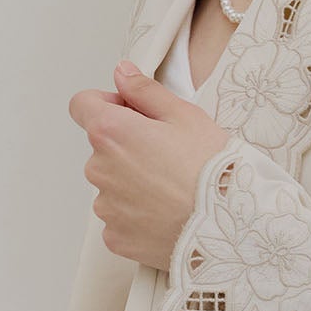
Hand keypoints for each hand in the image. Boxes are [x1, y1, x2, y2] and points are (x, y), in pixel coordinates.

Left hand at [70, 61, 231, 270]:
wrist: (228, 226)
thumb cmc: (211, 169)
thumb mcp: (185, 115)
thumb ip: (144, 91)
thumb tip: (122, 74)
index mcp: (111, 132)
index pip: (82, 105)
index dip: (107, 104)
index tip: (132, 113)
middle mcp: (99, 169)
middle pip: (102, 148)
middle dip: (127, 146)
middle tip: (168, 156)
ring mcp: (105, 206)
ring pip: (112, 184)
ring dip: (132, 182)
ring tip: (172, 188)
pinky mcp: (116, 236)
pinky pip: (119, 218)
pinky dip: (137, 215)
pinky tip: (166, 212)